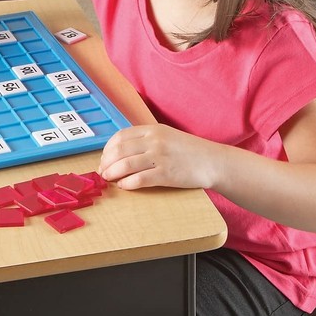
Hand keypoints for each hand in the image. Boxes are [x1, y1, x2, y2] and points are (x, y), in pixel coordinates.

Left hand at [99, 124, 219, 190]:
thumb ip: (146, 139)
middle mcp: (154, 141)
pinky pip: (139, 179)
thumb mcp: (166, 136)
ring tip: (108, 179)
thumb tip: (121, 151)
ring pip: (126, 165)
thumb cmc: (188, 150)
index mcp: (153, 129)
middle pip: (119, 151)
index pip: (120, 136)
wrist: (213, 161)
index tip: (104, 157)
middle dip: (106, 162)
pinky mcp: (166, 174)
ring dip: (112, 173)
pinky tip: (124, 186)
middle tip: (102, 171)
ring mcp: (160, 157)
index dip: (108, 148)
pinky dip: (127, 183)